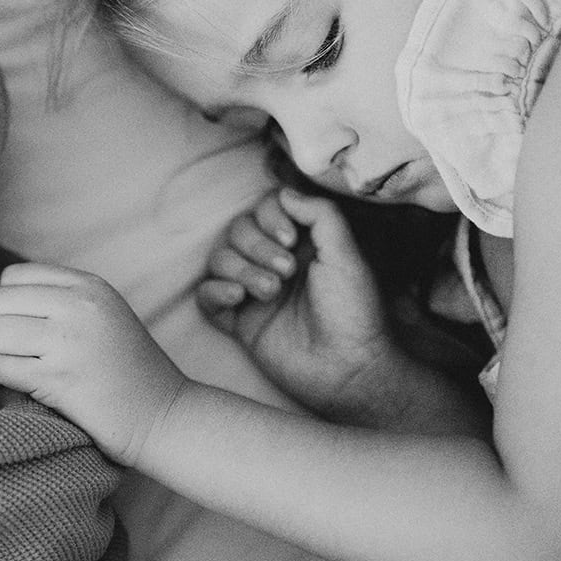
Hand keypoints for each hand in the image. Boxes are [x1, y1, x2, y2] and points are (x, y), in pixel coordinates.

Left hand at [0, 262, 187, 466]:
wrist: (165, 416)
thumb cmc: (128, 372)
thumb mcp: (104, 316)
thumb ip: (61, 302)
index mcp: (88, 286)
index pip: (14, 276)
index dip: (0, 300)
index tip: (2, 323)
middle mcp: (78, 307)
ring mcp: (68, 342)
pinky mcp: (57, 379)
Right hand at [198, 188, 404, 416]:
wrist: (347, 368)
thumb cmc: (354, 312)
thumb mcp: (347, 255)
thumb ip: (320, 216)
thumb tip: (285, 193)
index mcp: (300, 244)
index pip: (263, 210)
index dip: (268, 217)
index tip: (290, 239)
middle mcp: (272, 262)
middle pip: (236, 231)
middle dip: (256, 247)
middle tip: (286, 272)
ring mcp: (252, 291)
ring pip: (218, 260)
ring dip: (241, 270)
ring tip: (271, 292)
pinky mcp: (237, 321)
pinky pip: (206, 296)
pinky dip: (215, 291)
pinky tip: (237, 299)